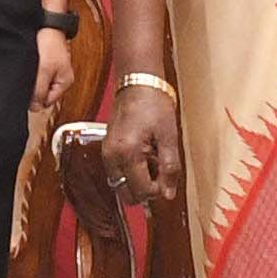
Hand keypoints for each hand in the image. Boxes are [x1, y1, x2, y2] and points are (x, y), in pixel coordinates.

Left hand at [34, 25, 78, 120]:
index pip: (48, 102)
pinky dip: (31, 72)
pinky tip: (28, 66)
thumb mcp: (44, 71)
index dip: (36, 99)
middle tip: (27, 80)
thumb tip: (35, 108)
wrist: (47, 23)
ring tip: (28, 70)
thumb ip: (40, 90)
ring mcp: (53, 71)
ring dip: (31, 80)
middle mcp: (60, 78)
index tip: (27, 91)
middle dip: (34, 89)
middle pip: (43, 94)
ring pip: (38, 84)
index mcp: (65, 82)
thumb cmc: (50, 43)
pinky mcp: (45, 64)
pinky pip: (36, 75)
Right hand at [104, 77, 184, 211]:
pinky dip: (131, 173)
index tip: (168, 180)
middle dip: (145, 191)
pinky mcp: (107, 149)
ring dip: (138, 182)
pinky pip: (117, 173)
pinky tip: (144, 157)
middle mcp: (111, 156)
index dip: (158, 191)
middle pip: (126, 194)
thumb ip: (169, 167)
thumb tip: (168, 193)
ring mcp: (106, 153)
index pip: (141, 191)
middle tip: (161, 174)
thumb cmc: (153, 103)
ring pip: (121, 185)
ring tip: (152, 162)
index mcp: (127, 153)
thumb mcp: (169, 136)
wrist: (137, 83)